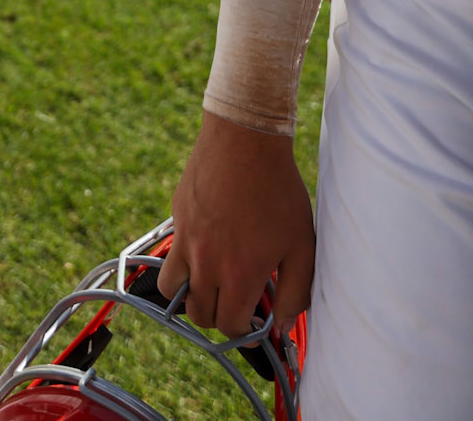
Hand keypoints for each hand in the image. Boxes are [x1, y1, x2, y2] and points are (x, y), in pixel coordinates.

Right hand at [157, 111, 313, 336]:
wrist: (245, 140)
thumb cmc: (278, 190)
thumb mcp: (301, 244)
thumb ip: (295, 292)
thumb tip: (281, 324)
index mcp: (240, 275)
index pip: (232, 327)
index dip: (245, 332)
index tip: (254, 322)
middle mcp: (207, 263)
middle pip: (200, 315)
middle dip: (219, 318)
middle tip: (236, 304)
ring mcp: (186, 240)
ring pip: (172, 292)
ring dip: (191, 296)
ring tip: (210, 285)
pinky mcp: (177, 219)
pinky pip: (170, 256)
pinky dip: (182, 264)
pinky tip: (205, 249)